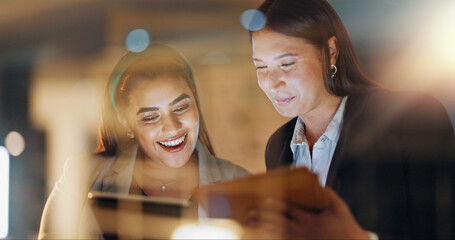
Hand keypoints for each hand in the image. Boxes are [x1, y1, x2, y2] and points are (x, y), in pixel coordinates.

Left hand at [242, 187, 369, 238]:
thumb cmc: (346, 225)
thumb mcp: (340, 207)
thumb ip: (329, 195)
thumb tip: (319, 184)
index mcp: (310, 219)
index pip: (290, 210)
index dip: (277, 204)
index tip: (265, 199)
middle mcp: (303, 231)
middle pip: (278, 222)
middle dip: (263, 217)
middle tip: (249, 213)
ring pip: (278, 233)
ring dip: (263, 228)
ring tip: (249, 224)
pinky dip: (272, 236)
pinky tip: (262, 233)